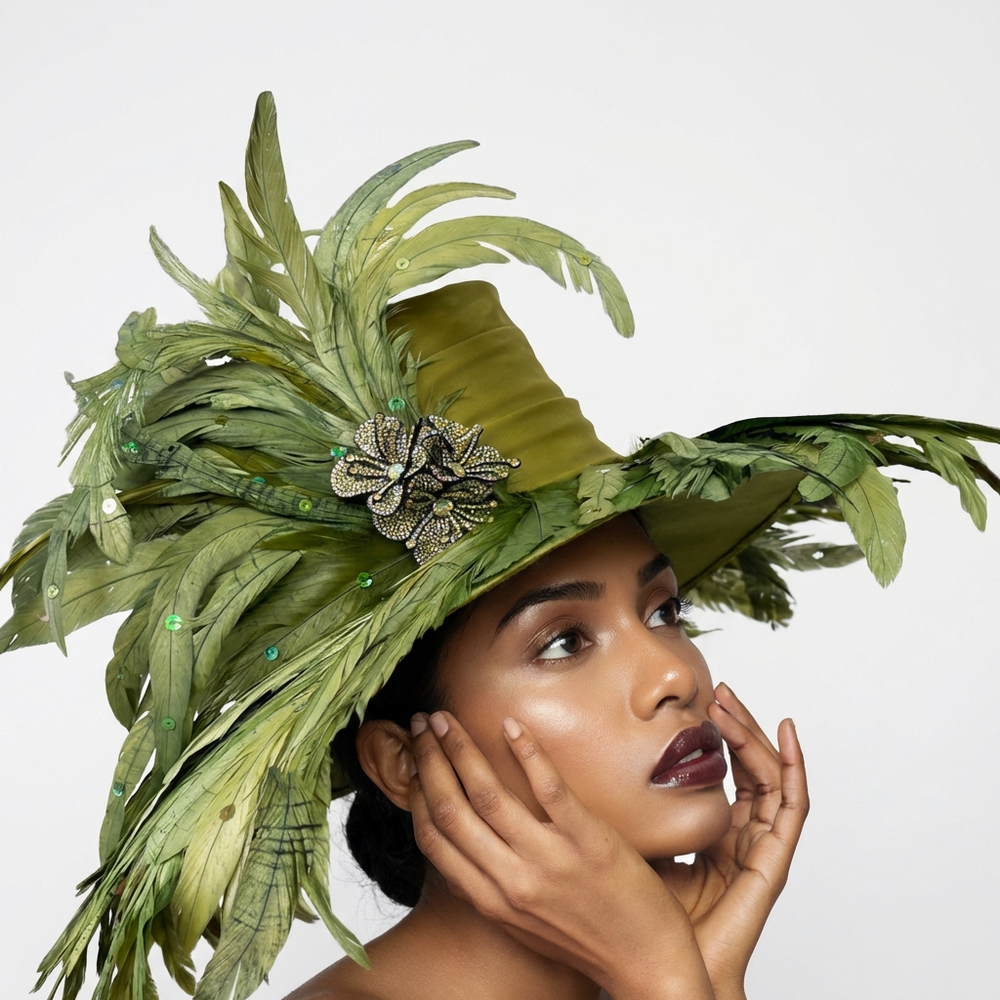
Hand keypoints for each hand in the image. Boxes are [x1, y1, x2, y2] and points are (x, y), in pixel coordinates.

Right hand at [409, 711, 715, 999]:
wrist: (648, 964)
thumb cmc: (585, 938)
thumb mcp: (522, 922)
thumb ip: (489, 886)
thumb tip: (458, 849)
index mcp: (491, 900)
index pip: (433, 839)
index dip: (416, 793)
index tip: (412, 760)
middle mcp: (512, 881)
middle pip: (452, 811)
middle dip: (429, 760)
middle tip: (422, 723)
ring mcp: (550, 861)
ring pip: (489, 795)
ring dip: (462, 750)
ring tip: (447, 719)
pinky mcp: (589, 842)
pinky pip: (549, 789)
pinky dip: (526, 753)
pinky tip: (511, 726)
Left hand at [655, 684, 808, 999]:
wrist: (666, 968)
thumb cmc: (650, 920)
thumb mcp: (638, 847)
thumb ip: (637, 812)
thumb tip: (604, 769)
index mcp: (715, 837)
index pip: (725, 774)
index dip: (718, 737)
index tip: (701, 703)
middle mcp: (743, 838)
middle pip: (749, 768)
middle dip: (735, 726)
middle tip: (717, 691)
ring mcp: (761, 847)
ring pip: (768, 776)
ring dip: (752, 735)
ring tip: (730, 703)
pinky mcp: (773, 860)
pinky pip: (792, 805)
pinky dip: (793, 765)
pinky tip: (787, 732)